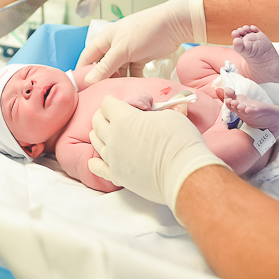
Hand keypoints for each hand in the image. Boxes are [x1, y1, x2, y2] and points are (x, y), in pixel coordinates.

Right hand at [77, 0, 202, 83]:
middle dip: (101, 79)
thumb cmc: (144, 32)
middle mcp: (114, 46)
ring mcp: (127, 52)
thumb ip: (105, 67)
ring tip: (116, 95)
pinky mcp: (140, 58)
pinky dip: (131, 80)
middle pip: (102, 66)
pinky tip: (131, 89)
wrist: (173, 25)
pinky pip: (131, 72)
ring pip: (117, 71)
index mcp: (105, 39)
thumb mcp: (121, 50)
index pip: (87, 57)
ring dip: (117, 81)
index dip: (82, 72)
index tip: (81, 89)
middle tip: (100, 96)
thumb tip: (88, 81)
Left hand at [87, 96, 227, 210]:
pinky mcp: (117, 175)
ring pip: (96, 142)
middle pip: (97, 122)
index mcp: (123, 119)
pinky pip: (98, 168)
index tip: (124, 105)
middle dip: (104, 116)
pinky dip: (96, 162)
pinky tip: (94, 160)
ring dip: (100, 135)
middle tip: (114, 117)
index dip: (115, 102)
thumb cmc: (180, 142)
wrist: (184, 174)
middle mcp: (113, 137)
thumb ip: (162, 111)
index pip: (107, 104)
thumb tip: (169, 106)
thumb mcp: (172, 116)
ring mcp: (113, 158)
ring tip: (108, 134)